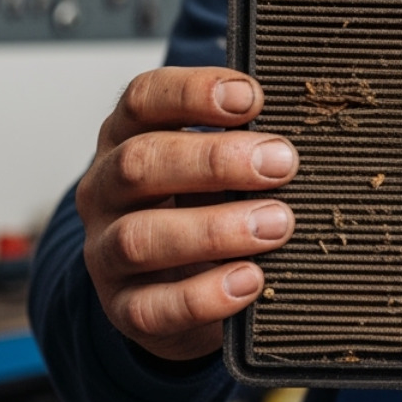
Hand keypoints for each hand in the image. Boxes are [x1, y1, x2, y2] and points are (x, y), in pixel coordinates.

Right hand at [76, 67, 298, 361]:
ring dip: (215, 229)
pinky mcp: (126, 309)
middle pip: (139, 163)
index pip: (144, 99)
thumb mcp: (217, 168)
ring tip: (277, 224)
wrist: (175, 292)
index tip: (252, 97)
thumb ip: (246, 144)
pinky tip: (251, 280)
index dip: (194, 92)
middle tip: (282, 164)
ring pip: (139, 238)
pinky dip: (205, 296)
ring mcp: (107, 253)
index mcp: (128, 138)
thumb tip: (294, 137)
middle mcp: (107, 191)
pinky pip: (153, 308)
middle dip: (215, 160)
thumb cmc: (204, 208)